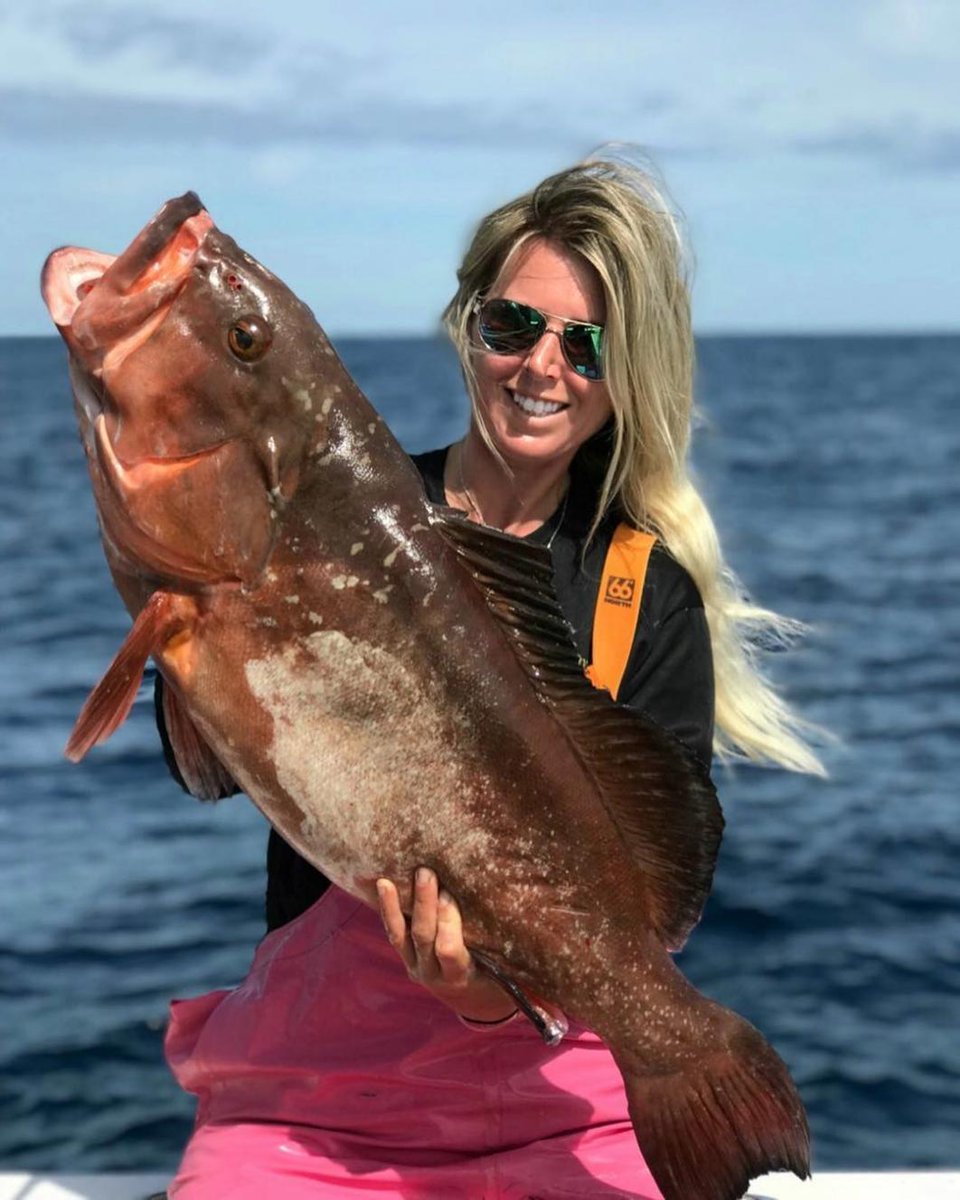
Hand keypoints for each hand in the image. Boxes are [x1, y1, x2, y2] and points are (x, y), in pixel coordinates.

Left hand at [376, 867, 517, 1023]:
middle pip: (424, 936)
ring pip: (401, 936)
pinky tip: (382, 888)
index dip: (447, 923)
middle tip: (426, 873)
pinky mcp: (406, 959)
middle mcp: (433, 974)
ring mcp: (416, 967)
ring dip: (395, 907)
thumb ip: (500, 945)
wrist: (472, 1002)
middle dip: (424, 904)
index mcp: (460, 976)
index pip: (448, 949)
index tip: (450, 894)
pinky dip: (388, 912)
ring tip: (386, 881)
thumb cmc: (496, 977)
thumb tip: (512, 907)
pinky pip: (394, 935)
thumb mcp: (502, 969)